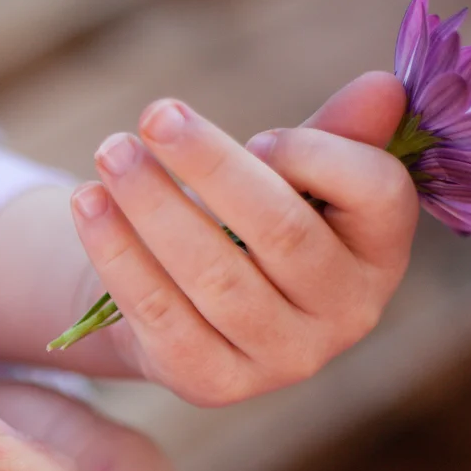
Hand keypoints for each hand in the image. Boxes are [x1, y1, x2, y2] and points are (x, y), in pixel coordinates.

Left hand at [73, 72, 418, 405]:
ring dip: (153, 206)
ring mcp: (282, 358)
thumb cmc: (256, 222)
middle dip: (212, 166)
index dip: (315, 155)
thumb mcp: (298, 177)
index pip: (376, 193)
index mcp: (381, 253)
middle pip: (282, 232)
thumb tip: (383, 87)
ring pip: (214, 275)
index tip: (258, 134)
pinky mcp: (214, 384)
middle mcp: (346, 315)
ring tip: (110, 153)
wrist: (191, 303)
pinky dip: (118, 254)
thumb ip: (334, 134)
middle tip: (154, 115)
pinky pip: (160, 313)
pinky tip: (88, 206)